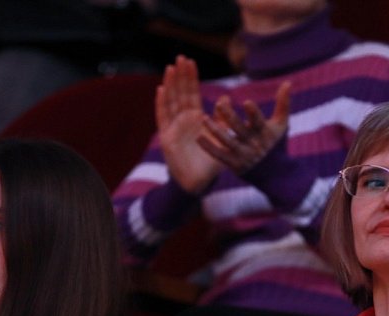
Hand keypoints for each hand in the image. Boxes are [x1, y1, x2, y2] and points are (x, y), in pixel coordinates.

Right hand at [156, 55, 222, 194]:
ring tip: (171, 68)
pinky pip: (163, 117)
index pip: (192, 94)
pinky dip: (162, 104)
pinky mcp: (167, 137)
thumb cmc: (210, 164)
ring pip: (171, 102)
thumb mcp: (221, 138)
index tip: (191, 62)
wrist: (198, 183)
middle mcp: (183, 121)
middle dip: (180, 76)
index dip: (191, 78)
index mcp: (196, 119)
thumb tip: (226, 98)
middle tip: (181, 57)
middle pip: (180, 94)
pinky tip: (162, 90)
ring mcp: (173, 128)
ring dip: (171, 85)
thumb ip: (223, 120)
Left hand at [198, 81, 291, 175]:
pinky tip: (199, 137)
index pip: (259, 121)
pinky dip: (209, 147)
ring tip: (204, 118)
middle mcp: (253, 143)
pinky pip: (219, 155)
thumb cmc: (276, 143)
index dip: (253, 113)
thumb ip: (283, 103)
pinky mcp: (234, 165)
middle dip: (230, 117)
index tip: (247, 102)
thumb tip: (288, 82)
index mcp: (264, 132)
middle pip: (240, 129)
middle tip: (219, 104)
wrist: (275, 174)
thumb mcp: (281, 124)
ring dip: (215, 130)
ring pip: (227, 142)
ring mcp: (243, 155)